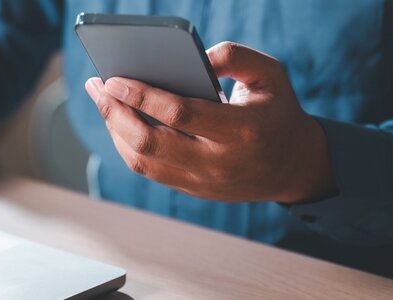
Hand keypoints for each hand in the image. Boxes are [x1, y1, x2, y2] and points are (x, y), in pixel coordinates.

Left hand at [84, 41, 335, 203]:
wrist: (294, 166)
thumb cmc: (277, 111)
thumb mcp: (270, 74)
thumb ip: (234, 56)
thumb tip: (192, 56)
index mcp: (241, 131)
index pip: (180, 115)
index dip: (141, 96)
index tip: (113, 78)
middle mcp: (219, 163)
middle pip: (151, 142)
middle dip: (116, 112)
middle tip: (98, 86)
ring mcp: (203, 182)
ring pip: (142, 161)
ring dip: (115, 129)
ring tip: (103, 100)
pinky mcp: (192, 190)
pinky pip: (148, 170)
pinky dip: (127, 145)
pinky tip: (118, 120)